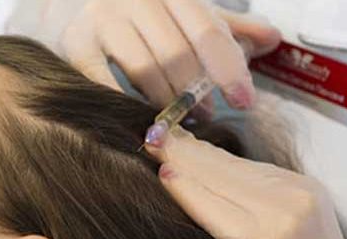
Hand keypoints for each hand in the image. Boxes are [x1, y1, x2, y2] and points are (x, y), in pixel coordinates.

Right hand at [4, 0, 280, 110]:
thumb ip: (227, 28)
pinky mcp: (74, 43)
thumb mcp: (186, 14)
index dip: (228, 68)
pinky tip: (141, 119)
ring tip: (178, 120)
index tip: (244, 101)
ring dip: (166, 102)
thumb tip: (272, 39)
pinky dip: (127, 104)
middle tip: (207, 115)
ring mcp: (101, 19)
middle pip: (175, 52)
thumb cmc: (142, 14)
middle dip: (196, 91)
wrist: (78, 1)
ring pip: (144, 69)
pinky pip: (104, 82)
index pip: (207, 29)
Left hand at [143, 126, 346, 238]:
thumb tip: (200, 182)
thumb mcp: (291, 236)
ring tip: (149, 143)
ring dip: (179, 160)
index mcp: (304, 189)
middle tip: (149, 131)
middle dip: (183, 146)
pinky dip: (188, 192)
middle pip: (225, 163)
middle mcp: (297, 195)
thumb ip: (259, 206)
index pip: (239, 160)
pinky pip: (215, 210)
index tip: (166, 134)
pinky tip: (166, 177)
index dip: (199, 147)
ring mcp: (283, 218)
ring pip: (218, 179)